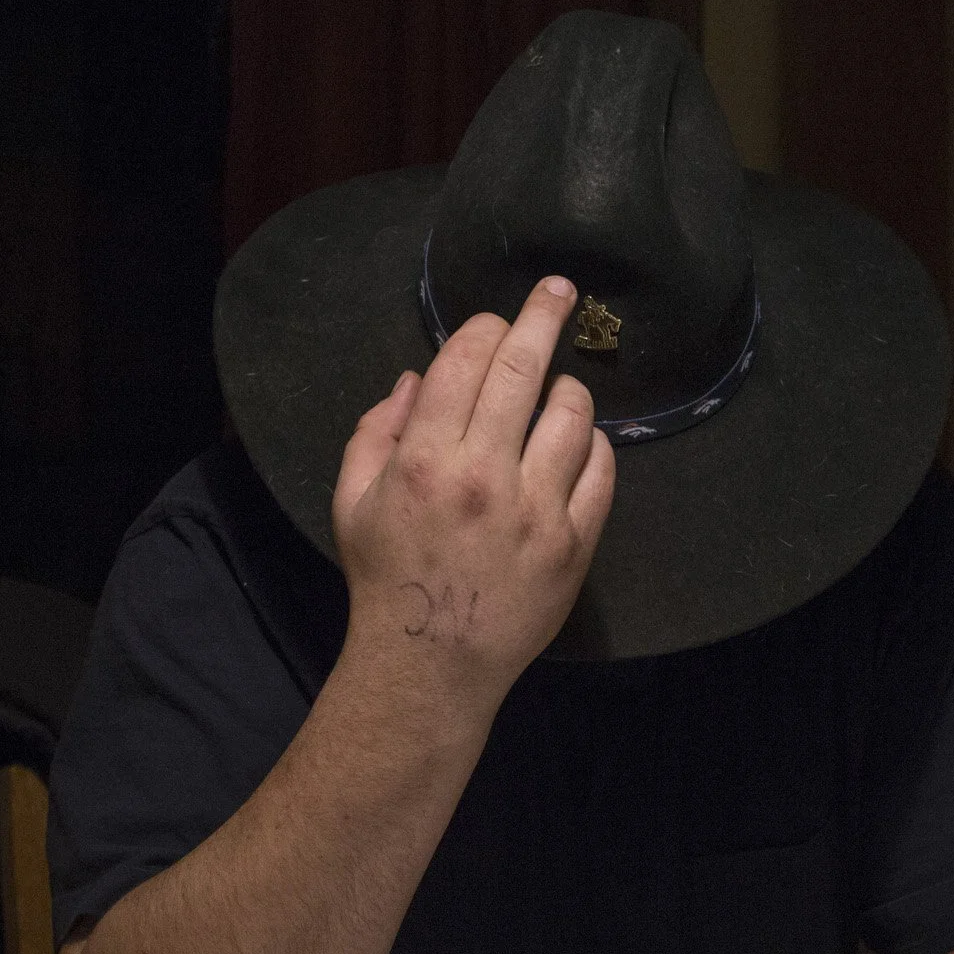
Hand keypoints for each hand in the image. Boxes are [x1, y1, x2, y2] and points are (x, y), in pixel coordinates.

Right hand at [331, 275, 615, 701]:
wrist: (431, 662)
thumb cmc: (386, 577)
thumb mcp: (351, 500)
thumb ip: (376, 431)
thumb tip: (416, 378)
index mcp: (423, 458)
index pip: (465, 360)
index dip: (484, 327)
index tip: (495, 319)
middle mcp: (483, 474)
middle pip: (524, 368)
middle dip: (544, 315)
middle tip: (560, 291)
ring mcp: (535, 509)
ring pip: (573, 414)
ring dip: (568, 390)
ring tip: (559, 392)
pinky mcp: (573, 542)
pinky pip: (601, 470)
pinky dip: (595, 446)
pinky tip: (578, 446)